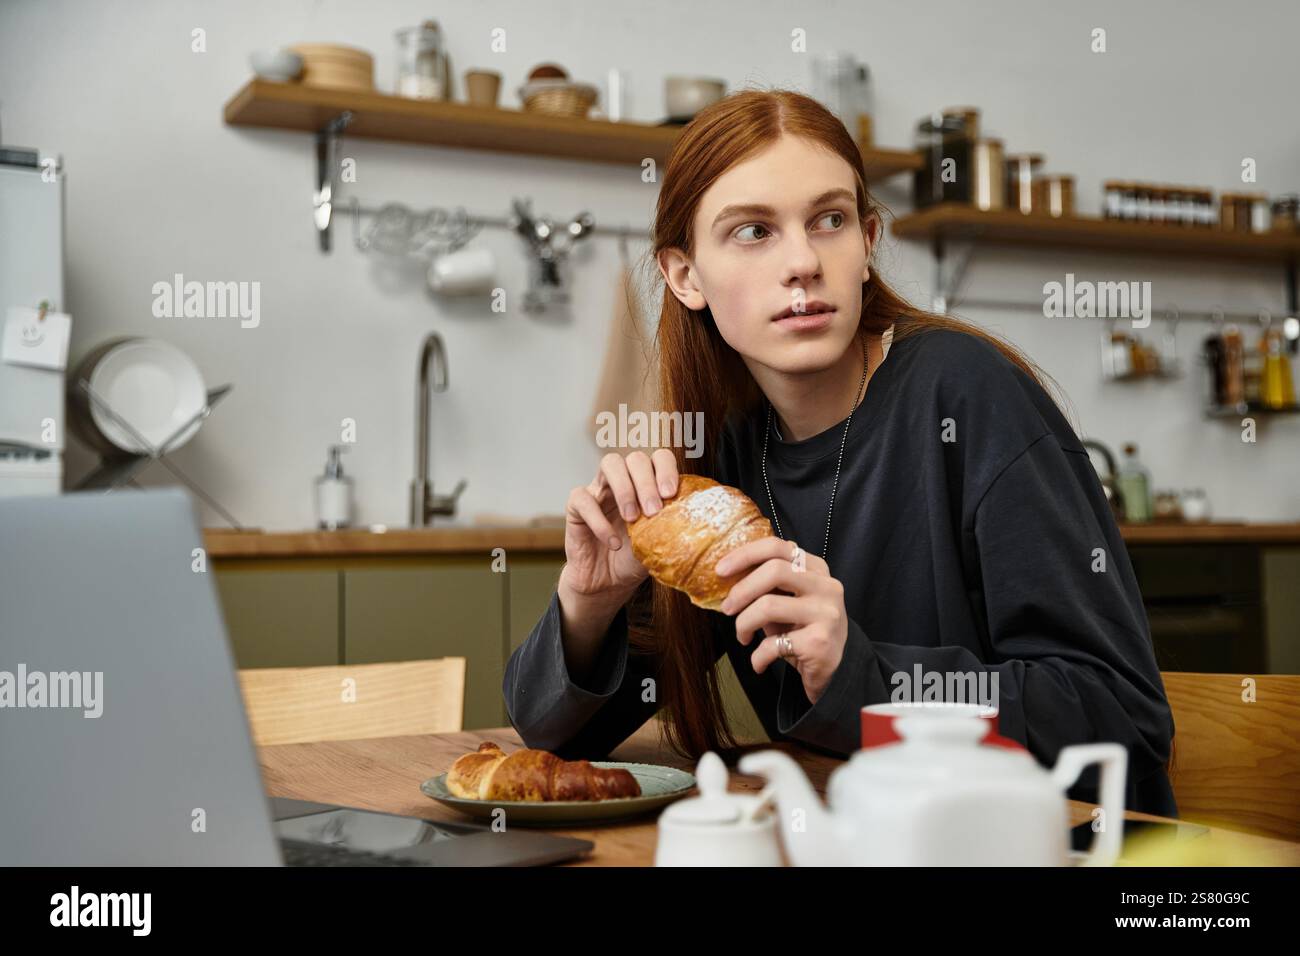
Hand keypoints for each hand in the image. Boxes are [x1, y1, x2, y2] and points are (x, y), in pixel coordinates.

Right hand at [560, 449, 679, 602]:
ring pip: (609, 463)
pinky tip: (613, 543)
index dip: (666, 469)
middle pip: (635, 458)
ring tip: (632, 519)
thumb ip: (673, 528)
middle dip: (646, 482)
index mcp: (647, 484)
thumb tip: (699, 523)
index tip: (671, 494)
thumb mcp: (659, 543)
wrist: (608, 583)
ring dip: (624, 489)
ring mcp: (598, 490)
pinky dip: (599, 521)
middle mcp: (623, 480)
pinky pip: (583, 499)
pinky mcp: (576, 508)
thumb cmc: (635, 559)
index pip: (659, 457)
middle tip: (654, 511)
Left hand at [715, 537, 847, 705]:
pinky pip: (773, 644)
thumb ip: (767, 585)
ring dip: (744, 624)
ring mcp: (826, 613)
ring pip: (769, 606)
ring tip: (743, 637)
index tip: (720, 570)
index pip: (777, 547)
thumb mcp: (787, 601)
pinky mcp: (820, 642)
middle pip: (774, 571)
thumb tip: (727, 576)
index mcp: (816, 569)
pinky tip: (758, 662)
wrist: (833, 668)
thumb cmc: (802, 629)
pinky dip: (757, 656)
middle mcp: (826, 586)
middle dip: (741, 590)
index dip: (745, 555)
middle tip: (727, 608)